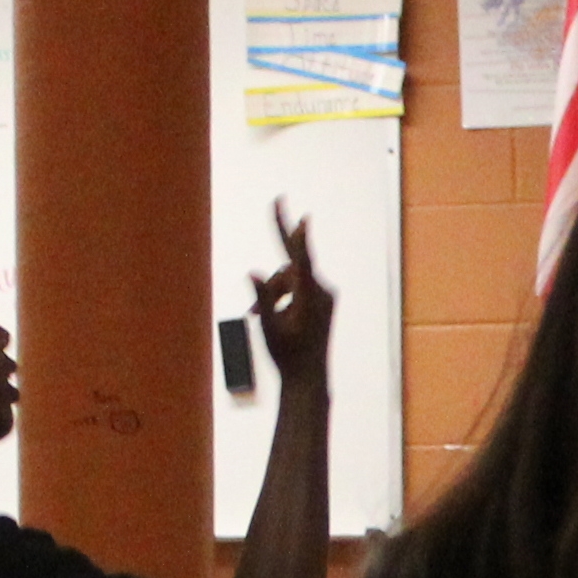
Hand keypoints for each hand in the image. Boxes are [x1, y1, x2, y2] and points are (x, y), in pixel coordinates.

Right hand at [247, 206, 335, 392]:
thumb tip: (253, 272)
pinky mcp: (323, 299)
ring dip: (270, 292)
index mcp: (310, 300)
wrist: (308, 378)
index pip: (303, 262)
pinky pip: (298, 285)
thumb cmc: (287, 357)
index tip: (304, 219)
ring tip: (251, 316)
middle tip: (278, 199)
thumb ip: (262, 298)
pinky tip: (262, 315)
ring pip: (290, 277)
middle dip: (273, 259)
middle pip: (290, 265)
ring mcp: (326, 295)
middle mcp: (322, 294)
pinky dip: (280, 295)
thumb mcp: (268, 329)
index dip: (300, 239)